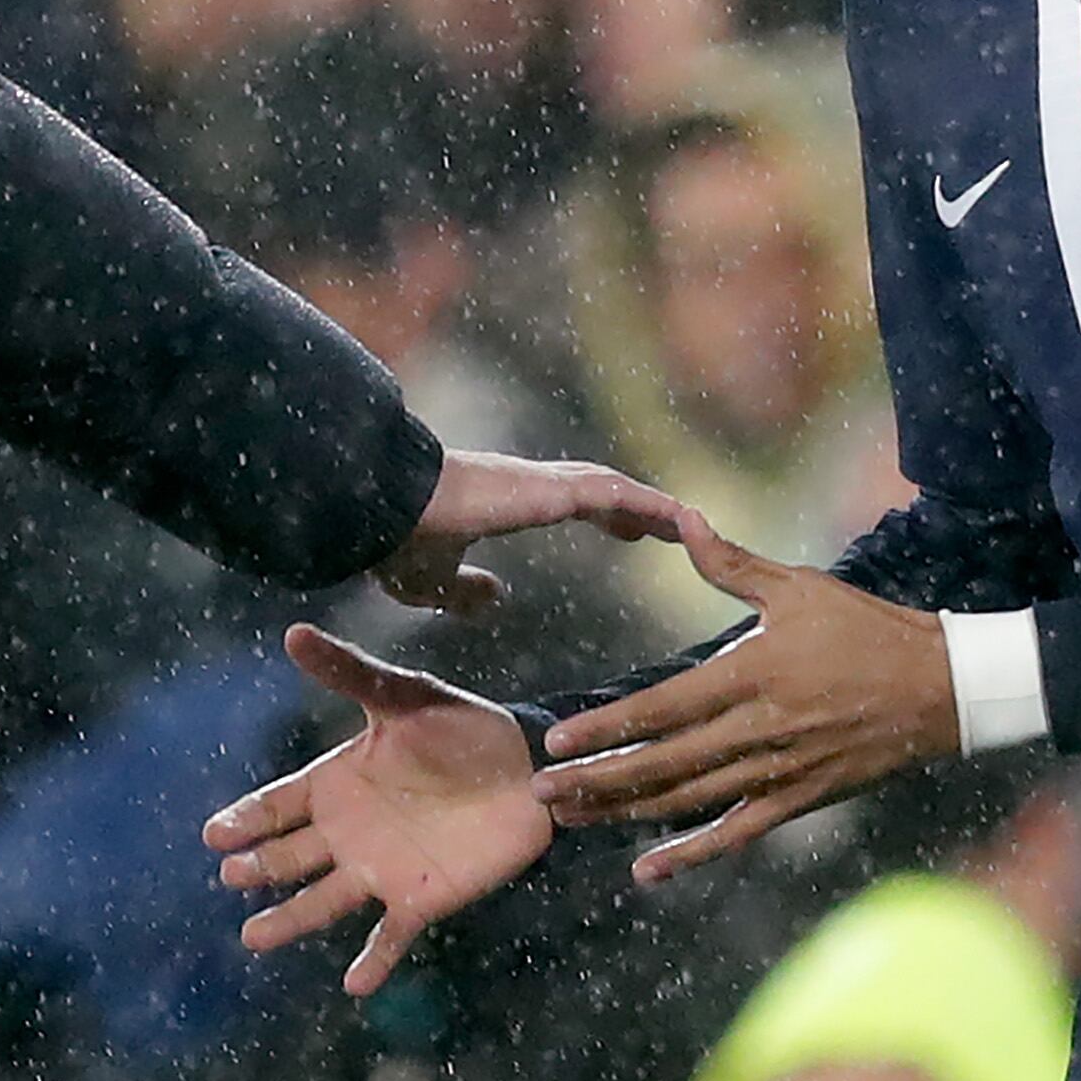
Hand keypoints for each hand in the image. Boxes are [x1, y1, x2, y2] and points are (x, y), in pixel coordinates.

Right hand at [206, 624, 550, 992]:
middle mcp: (351, 833)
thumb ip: (350, 673)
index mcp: (340, 784)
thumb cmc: (464, 728)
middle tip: (233, 876)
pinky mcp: (422, 899)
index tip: (214, 834)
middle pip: (292, 856)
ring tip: (254, 937)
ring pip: (324, 901)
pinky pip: (391, 936)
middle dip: (261, 867)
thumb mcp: (405, 696)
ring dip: (291, 920)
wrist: (529, 768)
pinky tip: (353, 984)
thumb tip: (293, 632)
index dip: (248, 819)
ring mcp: (382, 869)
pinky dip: (374, 962)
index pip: (280, 805)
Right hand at [374, 450, 681, 616]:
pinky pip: (619, 496)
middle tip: (671, 530)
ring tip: (694, 527)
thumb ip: (462, 591)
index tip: (628, 532)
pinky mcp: (553, 490)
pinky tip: (683, 522)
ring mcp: (545, 483)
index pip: (570, 503)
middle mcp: (532, 485)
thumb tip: (494, 598)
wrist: (385, 509)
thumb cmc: (397, 541)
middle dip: (637, 510)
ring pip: (616, 491)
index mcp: (508, 503)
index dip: (604, 516)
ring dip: (655, 509)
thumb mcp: (431, 583)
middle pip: (601, 493)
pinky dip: (654, 507)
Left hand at [537, 511, 959, 881]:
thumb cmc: (868, 628)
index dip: (606, 727)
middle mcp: (760, 729)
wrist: (942, 689)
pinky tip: (647, 869)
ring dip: (627, 814)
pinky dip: (691, 854)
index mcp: (752, 673)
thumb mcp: (799, 588)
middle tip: (542, 791)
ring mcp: (780, 771)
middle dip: (597, 780)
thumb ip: (732, 563)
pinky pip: (737, 833)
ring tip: (574, 819)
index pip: (662, 707)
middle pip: (663, 764)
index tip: (557, 741)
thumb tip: (685, 517)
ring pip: (689, 801)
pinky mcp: (800, 799)